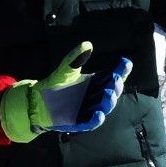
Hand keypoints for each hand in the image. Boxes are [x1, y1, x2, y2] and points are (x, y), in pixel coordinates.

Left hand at [0, 41, 135, 141]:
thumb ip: (75, 59)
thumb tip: (87, 44)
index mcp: (96, 83)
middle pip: (112, 91)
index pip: (113, 76)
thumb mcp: (65, 70)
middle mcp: (97, 96)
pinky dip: (96, 119)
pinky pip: (91, 122)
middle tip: (116, 79)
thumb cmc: (56, 84)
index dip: (121, 70)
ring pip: (104, 107)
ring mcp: (90, 109)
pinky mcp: (81, 122)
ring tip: (109, 93)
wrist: (39, 101)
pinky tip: (99, 114)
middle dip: (116, 86)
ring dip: (109, 101)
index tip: (125, 63)